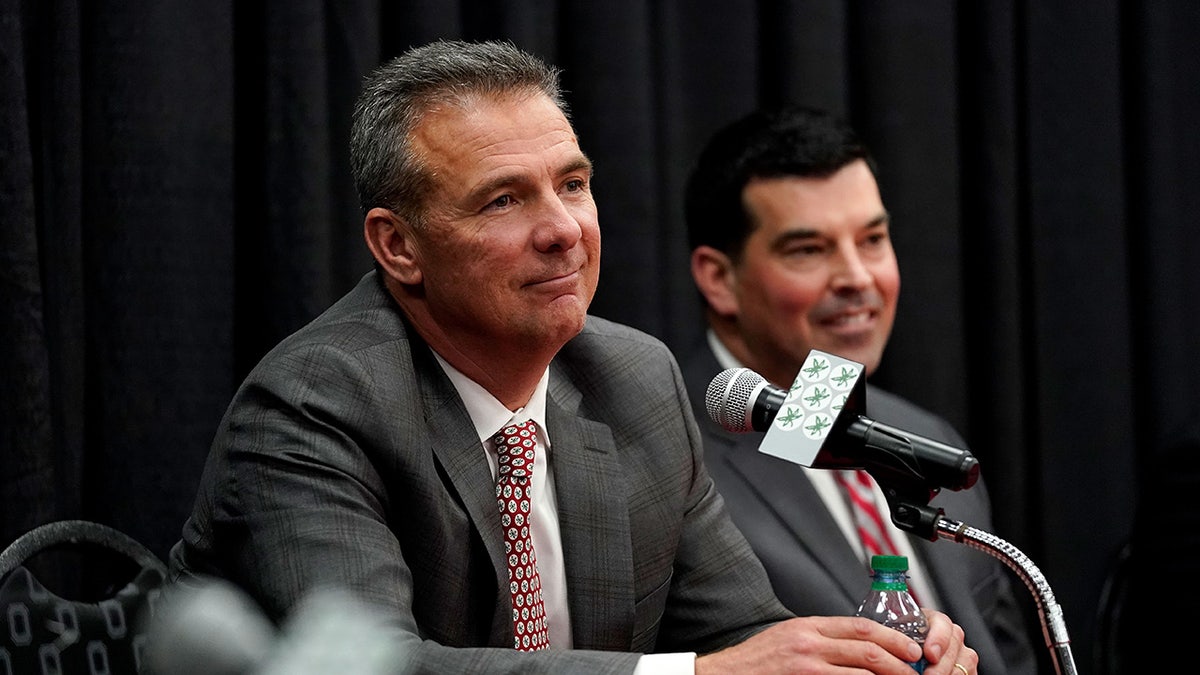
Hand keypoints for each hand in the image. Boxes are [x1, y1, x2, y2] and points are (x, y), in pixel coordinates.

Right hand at [694, 610, 976, 674]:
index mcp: (808, 626)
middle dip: (899, 662)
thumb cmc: (756, 662)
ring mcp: (806, 667)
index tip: (911, 649)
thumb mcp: (789, 637)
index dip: (893, 637)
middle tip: (915, 672)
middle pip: (868, 649)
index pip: (861, 626)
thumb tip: (858, 645)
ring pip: (862, 672)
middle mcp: (809, 644)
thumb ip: (821, 638)